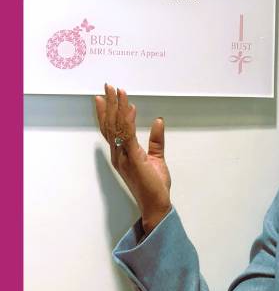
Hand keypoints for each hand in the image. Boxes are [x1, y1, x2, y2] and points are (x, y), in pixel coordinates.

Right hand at [94, 83, 171, 233]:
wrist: (156, 204)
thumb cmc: (154, 185)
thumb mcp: (157, 157)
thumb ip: (156, 140)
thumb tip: (158, 121)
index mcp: (122, 154)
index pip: (112, 129)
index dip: (109, 112)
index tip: (108, 96)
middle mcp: (119, 154)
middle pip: (110, 125)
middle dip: (109, 104)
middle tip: (108, 86)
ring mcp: (124, 157)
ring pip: (116, 128)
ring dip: (116, 108)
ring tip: (117, 92)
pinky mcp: (134, 159)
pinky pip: (128, 136)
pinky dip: (128, 121)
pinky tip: (130, 108)